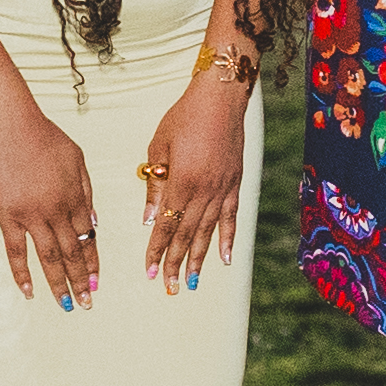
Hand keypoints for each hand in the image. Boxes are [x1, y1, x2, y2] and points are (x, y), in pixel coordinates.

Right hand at [0, 103, 104, 308]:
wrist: (14, 127)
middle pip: (73, 253)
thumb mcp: (78, 160)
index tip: (97, 282)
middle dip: (82, 280)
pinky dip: (22, 273)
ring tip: (67, 305)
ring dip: (60, 283)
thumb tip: (93, 222)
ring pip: (49, 258)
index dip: (93, 261)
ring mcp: (32, 216)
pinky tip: (29, 292)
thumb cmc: (46, 138)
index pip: (89, 238)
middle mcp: (58, 211)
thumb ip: (86, 192)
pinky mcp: (8, 216)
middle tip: (87, 303)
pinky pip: (16, 251)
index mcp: (77, 198)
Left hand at [135, 68, 252, 287]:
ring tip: (192, 281)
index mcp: (181, 182)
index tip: (150, 271)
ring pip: (208, 231)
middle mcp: (204, 191)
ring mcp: (223, 189)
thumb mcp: (159, 147)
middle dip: (176, 263)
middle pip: (186, 234)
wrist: (221, 98)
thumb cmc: (184, 117)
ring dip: (199, 258)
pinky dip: (227, 239)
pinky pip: (231, 217)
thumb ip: (155, 183)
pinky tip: (225, 259)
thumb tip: (150, 216)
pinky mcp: (235, 183)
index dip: (157, 250)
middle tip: (169, 287)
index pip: (165, 225)